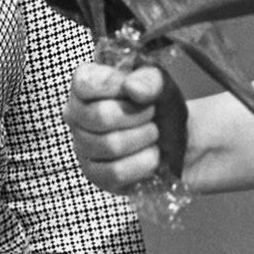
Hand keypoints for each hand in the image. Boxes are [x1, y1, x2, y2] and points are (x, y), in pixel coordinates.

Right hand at [66, 60, 166, 191]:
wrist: (177, 137)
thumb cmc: (161, 105)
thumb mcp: (162, 84)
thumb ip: (150, 79)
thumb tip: (132, 88)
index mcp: (85, 84)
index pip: (85, 84)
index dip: (117, 87)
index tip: (137, 91)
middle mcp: (75, 114)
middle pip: (101, 116)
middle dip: (139, 115)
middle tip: (152, 114)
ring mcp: (81, 146)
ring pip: (111, 145)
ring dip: (145, 138)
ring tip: (152, 133)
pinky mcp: (94, 174)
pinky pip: (116, 172)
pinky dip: (144, 163)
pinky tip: (150, 154)